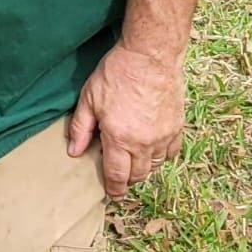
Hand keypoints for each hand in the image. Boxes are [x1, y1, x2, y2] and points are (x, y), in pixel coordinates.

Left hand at [67, 42, 185, 197]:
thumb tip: (74, 151)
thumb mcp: (89, 99)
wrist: (149, 57)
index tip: (112, 194)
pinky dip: (160, 155)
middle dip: (127, 179)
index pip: (117, 175)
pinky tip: (151, 148)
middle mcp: (144, 143)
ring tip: (133, 161)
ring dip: (144, 168)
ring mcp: (163, 136)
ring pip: (156, 165)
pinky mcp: (177, 126)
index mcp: (120, 138)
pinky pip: (170, 152)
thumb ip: (81, 128)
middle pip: (138, 174)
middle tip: (119, 176)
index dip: (114, 188)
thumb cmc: (116, 74)